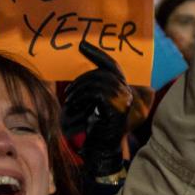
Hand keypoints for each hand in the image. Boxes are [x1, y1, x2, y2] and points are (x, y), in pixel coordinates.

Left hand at [63, 41, 133, 177]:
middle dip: (81, 79)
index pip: (111, 65)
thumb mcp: (91, 103)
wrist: (102, 149)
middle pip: (101, 72)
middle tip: (68, 92)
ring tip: (70, 101)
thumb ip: (91, 88)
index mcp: (121, 89)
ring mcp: (123, 100)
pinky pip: (96, 93)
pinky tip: (74, 106)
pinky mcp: (117, 108)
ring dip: (79, 90)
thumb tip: (79, 74)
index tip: (82, 45)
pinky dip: (81, 97)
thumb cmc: (94, 128)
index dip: (97, 53)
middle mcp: (126, 92)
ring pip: (97, 81)